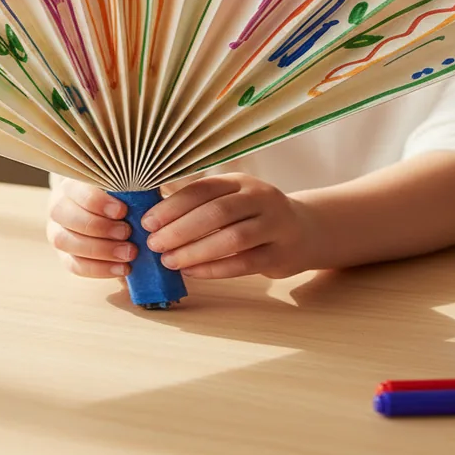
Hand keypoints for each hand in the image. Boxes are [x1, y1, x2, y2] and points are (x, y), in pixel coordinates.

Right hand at [45, 179, 135, 277]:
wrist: (106, 210)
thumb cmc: (120, 195)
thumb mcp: (125, 186)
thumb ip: (129, 190)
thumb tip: (143, 197)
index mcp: (71, 183)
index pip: (75, 189)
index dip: (96, 201)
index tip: (122, 210)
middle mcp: (59, 205)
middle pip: (64, 214)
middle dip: (98, 226)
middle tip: (127, 233)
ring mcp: (57, 230)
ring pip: (64, 240)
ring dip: (99, 249)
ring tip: (128, 253)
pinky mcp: (65, 254)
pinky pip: (74, 265)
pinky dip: (99, 269)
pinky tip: (122, 269)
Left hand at [142, 175, 321, 278]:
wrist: (306, 231)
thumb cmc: (254, 216)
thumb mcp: (231, 200)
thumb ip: (198, 206)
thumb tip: (151, 218)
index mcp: (240, 182)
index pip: (203, 189)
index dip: (172, 205)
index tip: (147, 222)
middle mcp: (260, 198)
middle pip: (216, 212)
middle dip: (180, 229)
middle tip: (154, 244)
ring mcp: (275, 225)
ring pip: (232, 238)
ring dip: (196, 251)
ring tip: (169, 260)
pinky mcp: (281, 254)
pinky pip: (244, 262)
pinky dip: (215, 269)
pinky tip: (192, 272)